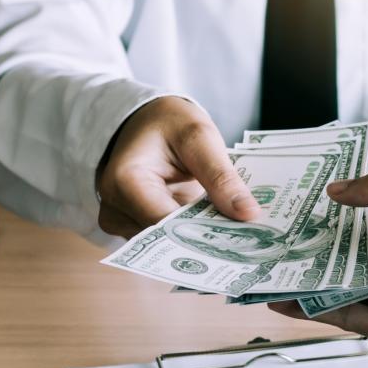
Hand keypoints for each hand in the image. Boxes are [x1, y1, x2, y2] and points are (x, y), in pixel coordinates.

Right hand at [96, 96, 260, 236]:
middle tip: (251, 243)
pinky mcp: (134, 229)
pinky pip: (167, 241)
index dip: (204, 236)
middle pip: (166, 240)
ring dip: (201, 240)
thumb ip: (221, 176)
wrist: (147, 122)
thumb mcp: (199, 137)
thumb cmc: (169, 123)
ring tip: (240, 235)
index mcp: (125, 182)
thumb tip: (249, 214)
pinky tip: (219, 230)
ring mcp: (122, 222)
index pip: (166, 224)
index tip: (243, 241)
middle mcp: (116, 209)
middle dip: (207, 241)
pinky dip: (193, 235)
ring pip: (168, 246)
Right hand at [272, 170, 367, 362]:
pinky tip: (286, 298)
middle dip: (323, 257)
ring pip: (350, 292)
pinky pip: (353, 317)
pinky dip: (318, 309)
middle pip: (361, 267)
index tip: (313, 216)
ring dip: (311, 283)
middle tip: (282, 244)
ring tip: (269, 271)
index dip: (349, 226)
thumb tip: (337, 189)